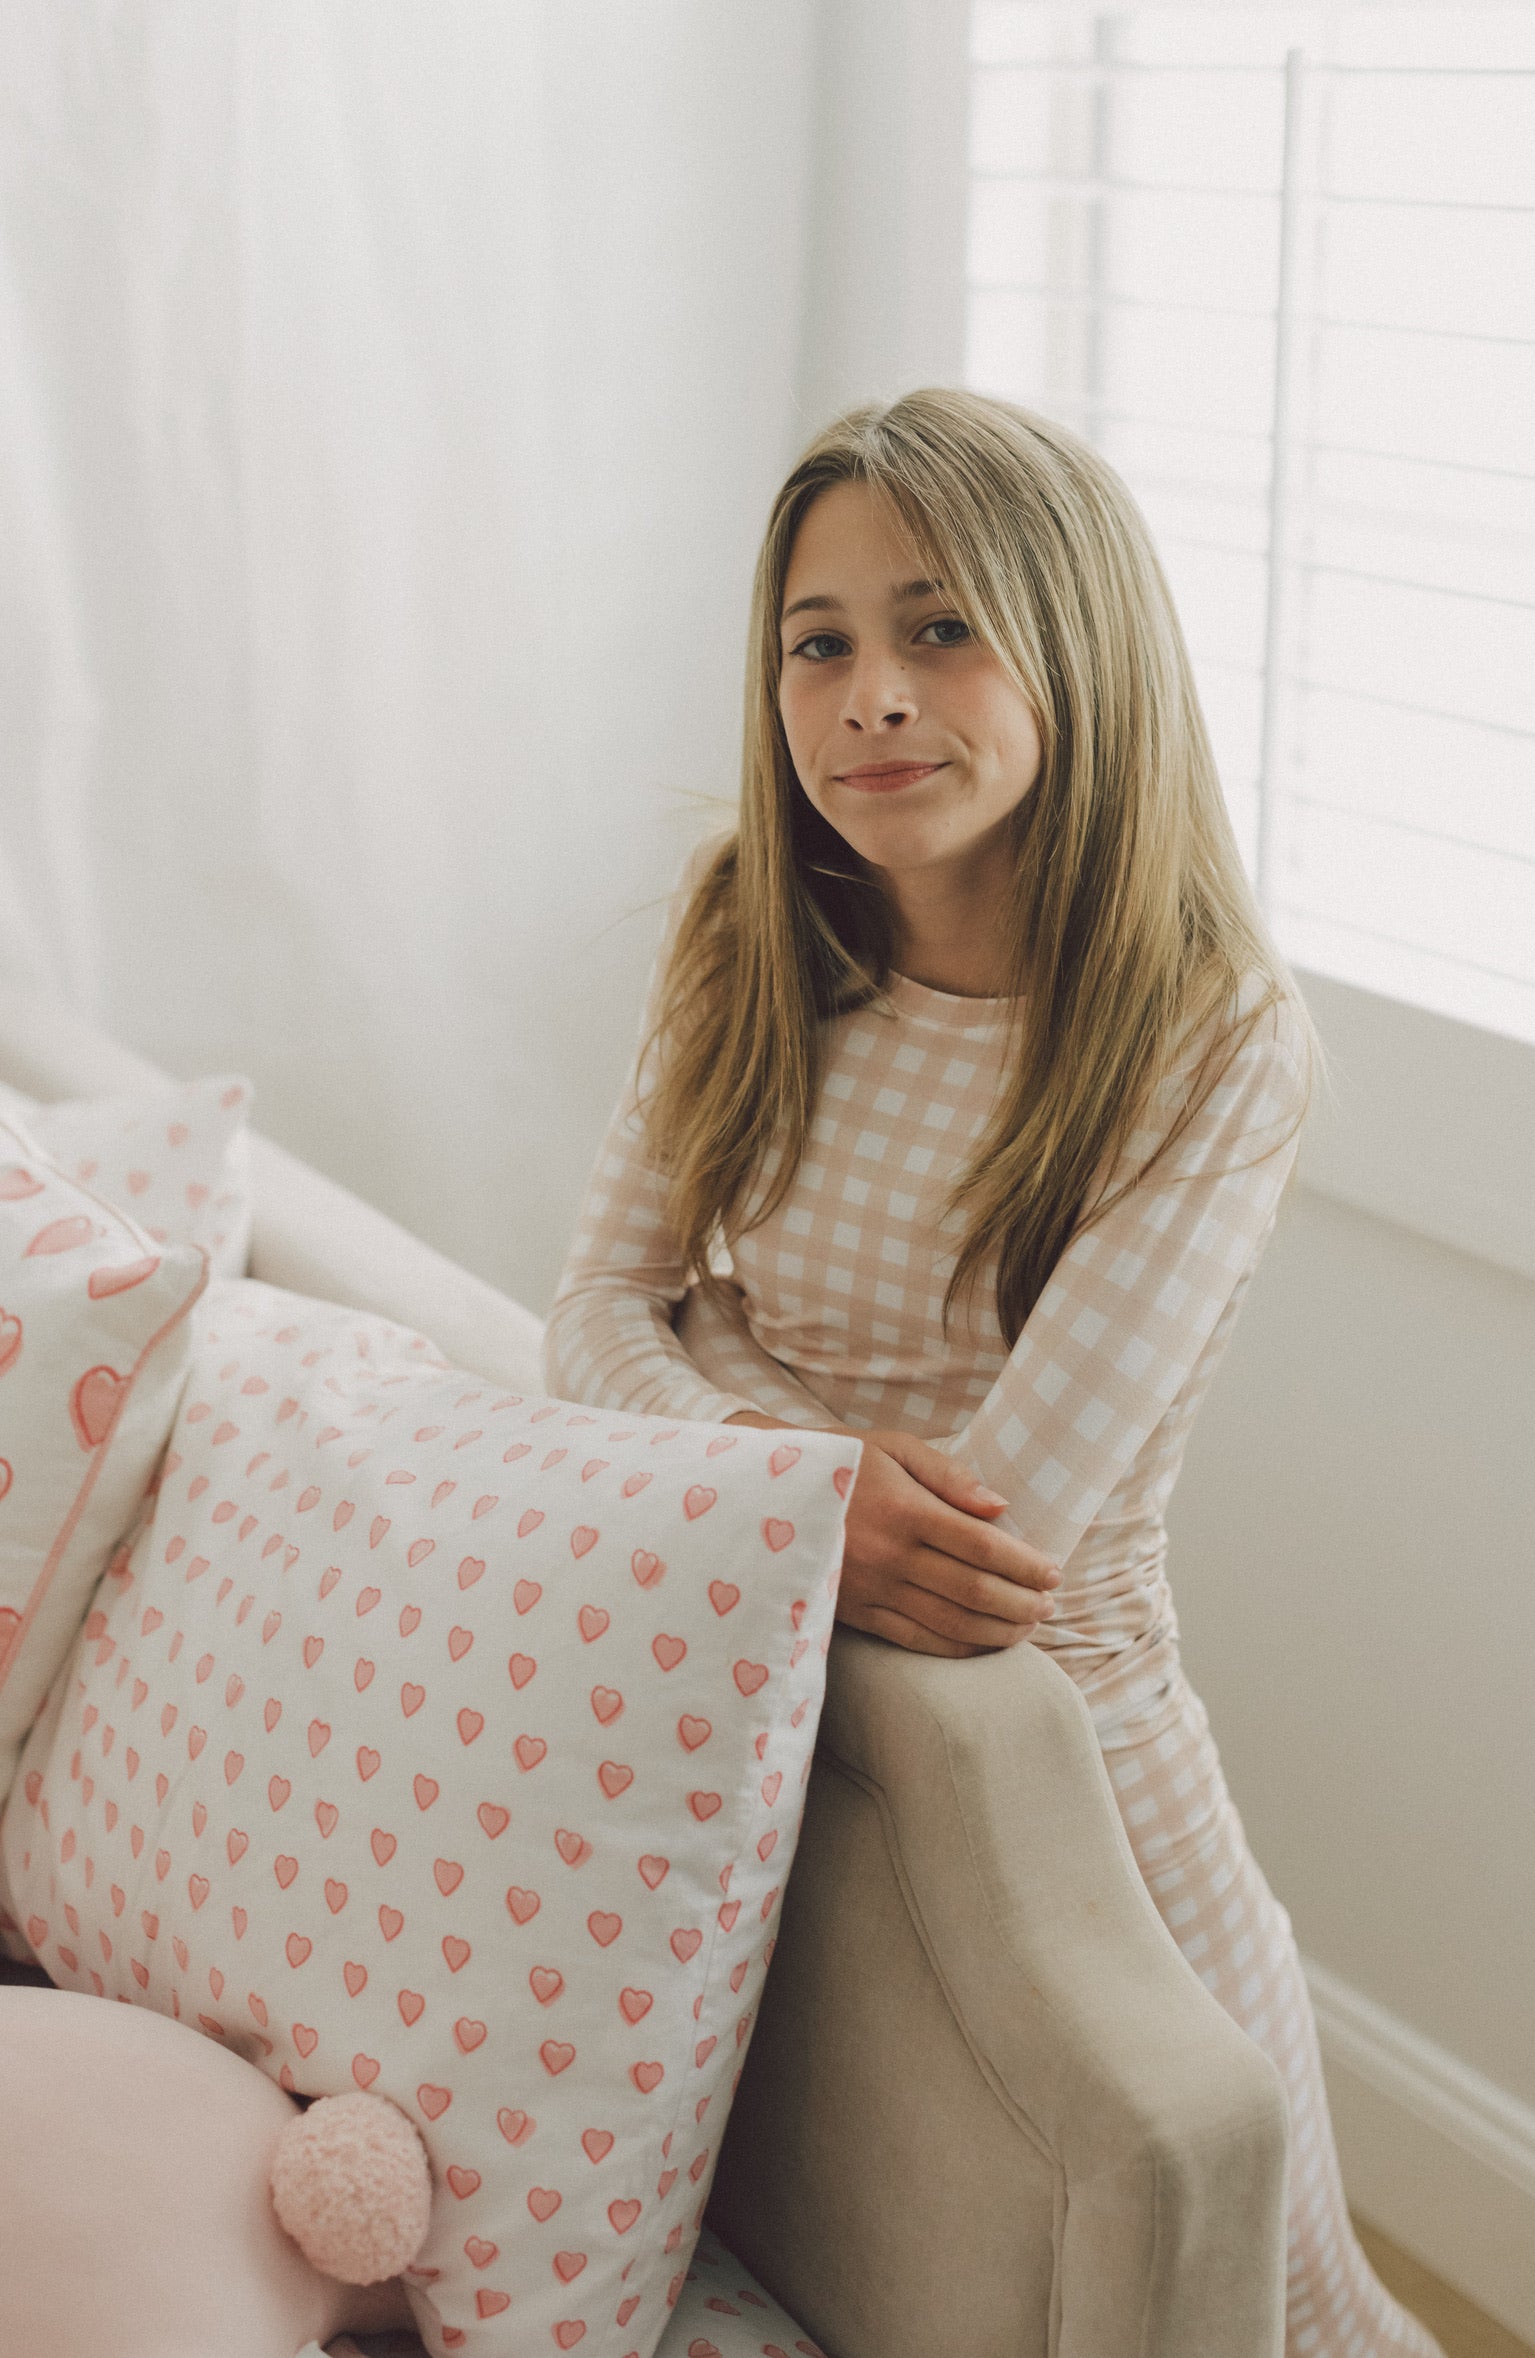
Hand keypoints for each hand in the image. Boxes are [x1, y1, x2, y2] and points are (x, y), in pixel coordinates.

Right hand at [726, 1411, 1059, 1658]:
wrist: (768, 1494)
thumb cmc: (842, 1462)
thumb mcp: (893, 1447)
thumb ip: (949, 1475)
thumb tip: (999, 1508)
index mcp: (904, 1509)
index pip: (983, 1545)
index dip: (1026, 1564)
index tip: (1054, 1571)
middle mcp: (890, 1556)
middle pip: (973, 1591)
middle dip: (1022, 1603)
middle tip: (1051, 1604)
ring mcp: (872, 1590)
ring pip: (951, 1625)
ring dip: (999, 1631)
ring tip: (1029, 1625)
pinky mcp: (856, 1615)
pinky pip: (917, 1641)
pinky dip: (959, 1648)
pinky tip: (986, 1643)